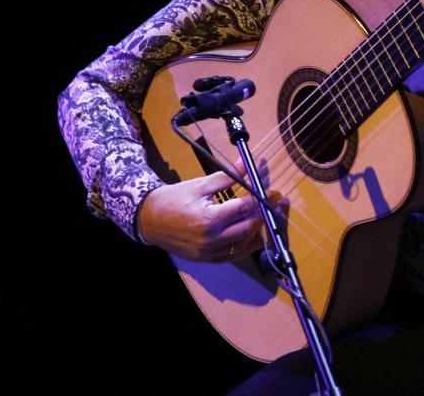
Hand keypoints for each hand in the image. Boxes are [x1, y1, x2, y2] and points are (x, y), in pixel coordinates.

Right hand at [138, 171, 280, 262]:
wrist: (148, 219)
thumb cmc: (174, 199)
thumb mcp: (200, 185)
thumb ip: (228, 177)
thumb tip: (249, 164)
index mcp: (209, 219)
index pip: (245, 207)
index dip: (262, 197)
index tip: (274, 190)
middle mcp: (211, 240)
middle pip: (248, 227)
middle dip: (264, 212)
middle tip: (275, 200)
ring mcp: (209, 253)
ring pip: (244, 243)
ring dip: (258, 228)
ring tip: (267, 214)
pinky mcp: (207, 259)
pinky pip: (234, 255)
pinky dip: (247, 245)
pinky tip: (256, 233)